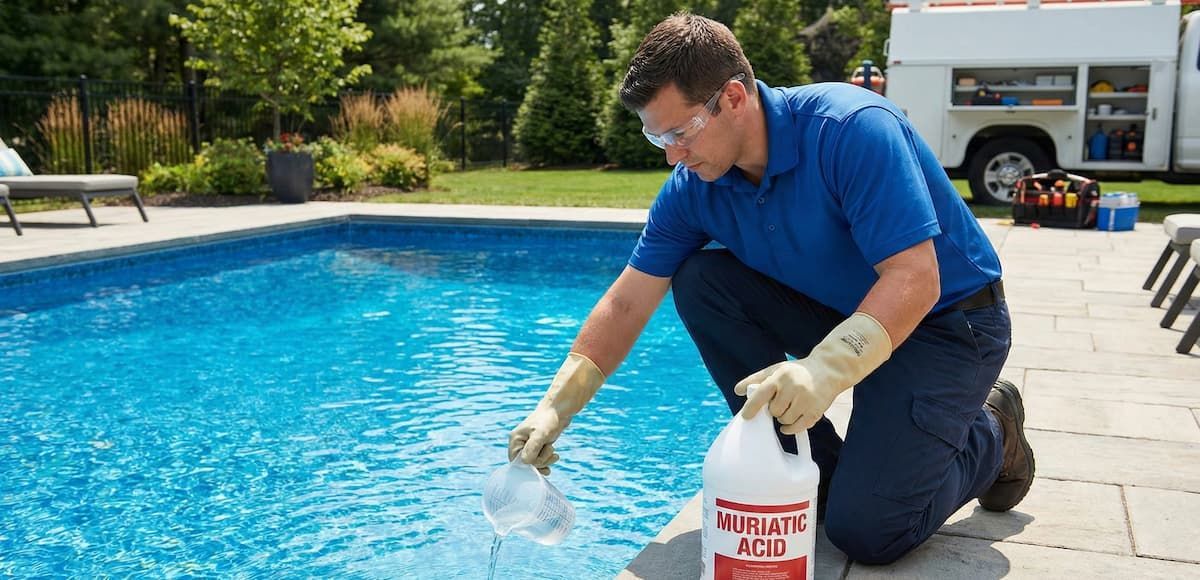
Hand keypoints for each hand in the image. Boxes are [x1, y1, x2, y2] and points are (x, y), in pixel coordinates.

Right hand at [505, 352, 604, 475]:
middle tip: (550, 451)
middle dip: (540, 461)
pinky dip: (548, 459)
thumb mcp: (540, 434)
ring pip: (535, 463)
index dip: (528, 466)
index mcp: (515, 440)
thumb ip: (532, 448)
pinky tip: (554, 456)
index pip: (516, 462)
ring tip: (553, 449)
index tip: (540, 462)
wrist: (559, 410)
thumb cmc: (548, 419)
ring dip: (546, 459)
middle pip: (527, 464)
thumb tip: (525, 462)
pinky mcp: (537, 446)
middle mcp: (520, 443)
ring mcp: (529, 445)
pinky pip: (540, 460)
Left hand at [732, 313, 893, 434]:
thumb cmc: (797, 371)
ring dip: (783, 418)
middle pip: (774, 411)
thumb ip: (756, 379)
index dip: (751, 407)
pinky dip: (790, 429)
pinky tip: (788, 425)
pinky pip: (798, 427)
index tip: (746, 417)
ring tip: (789, 408)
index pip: (761, 394)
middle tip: (781, 403)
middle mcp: (793, 388)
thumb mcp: (776, 369)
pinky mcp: (816, 411)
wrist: (828, 370)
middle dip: (774, 410)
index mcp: (780, 376)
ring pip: (784, 420)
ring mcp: (806, 400)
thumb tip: (737, 390)